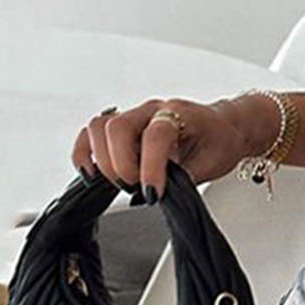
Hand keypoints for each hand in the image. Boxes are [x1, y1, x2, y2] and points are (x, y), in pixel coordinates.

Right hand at [70, 95, 257, 199]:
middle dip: (123, 166)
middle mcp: (151, 110)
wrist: (220, 127)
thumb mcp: (212, 163)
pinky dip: (85, 153)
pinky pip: (90, 133)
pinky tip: (92, 174)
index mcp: (178, 113)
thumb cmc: (218, 141)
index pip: (155, 135)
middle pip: (118, 127)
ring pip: (99, 127)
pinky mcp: (121, 128)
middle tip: (137, 189)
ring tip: (124, 183)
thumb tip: (162, 193)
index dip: (151, 167)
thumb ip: (186, 177)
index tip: (152, 194)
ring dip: (104, 162)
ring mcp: (133, 116)